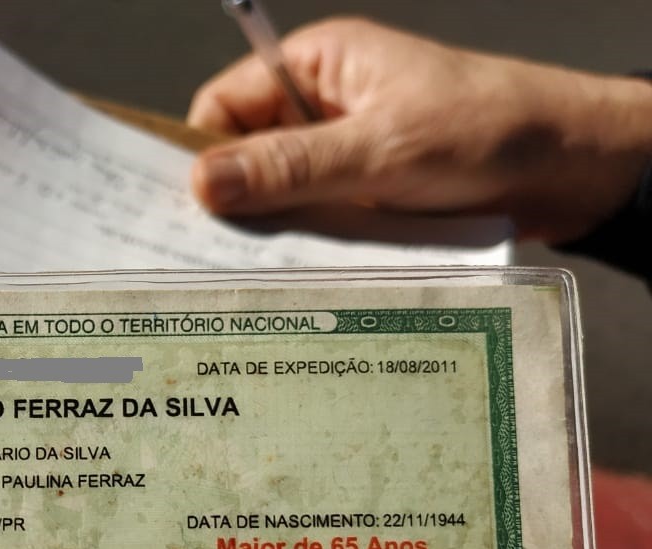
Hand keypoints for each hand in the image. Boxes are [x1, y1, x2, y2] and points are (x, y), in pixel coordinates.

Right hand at [187, 17, 651, 241]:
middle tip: (211, 251)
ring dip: (273, 229)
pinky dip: (306, 246)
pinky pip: (314, 222)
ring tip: (257, 268)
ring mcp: (344, 154)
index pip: (225, 105)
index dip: (201, 153)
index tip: (185, 207)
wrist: (573, 169)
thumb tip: (204, 181)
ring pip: (279, 196)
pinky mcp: (364, 196)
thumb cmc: (490, 131)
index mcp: (320, 66)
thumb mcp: (381, 148)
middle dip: (233, 200)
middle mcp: (325, 107)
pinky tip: (298, 273)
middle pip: (247, 154)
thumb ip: (290, 167)